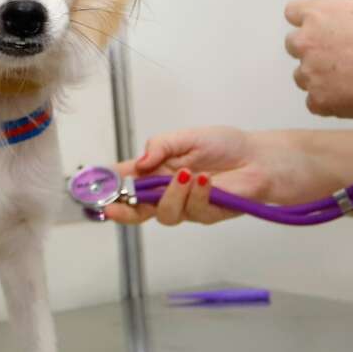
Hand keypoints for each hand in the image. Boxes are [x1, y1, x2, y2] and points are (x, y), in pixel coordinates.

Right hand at [104, 126, 274, 225]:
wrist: (258, 158)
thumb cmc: (224, 145)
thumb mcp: (187, 136)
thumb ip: (160, 145)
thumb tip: (140, 162)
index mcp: (156, 172)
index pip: (126, 183)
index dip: (109, 188)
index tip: (94, 190)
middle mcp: (166, 191)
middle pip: (136, 210)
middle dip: (123, 211)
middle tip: (114, 208)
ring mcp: (185, 206)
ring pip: (165, 213)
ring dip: (172, 195)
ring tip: (188, 174)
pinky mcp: (206, 215)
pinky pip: (193, 211)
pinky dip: (197, 195)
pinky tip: (206, 180)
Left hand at [283, 0, 352, 120]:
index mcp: (318, 14)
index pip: (293, 12)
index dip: (309, 20)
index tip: (323, 27)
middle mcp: (306, 42)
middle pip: (294, 45)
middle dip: (312, 49)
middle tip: (339, 55)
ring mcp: (310, 74)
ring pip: (302, 76)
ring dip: (318, 76)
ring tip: (348, 80)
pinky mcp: (319, 101)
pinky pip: (314, 102)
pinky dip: (328, 101)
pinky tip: (349, 98)